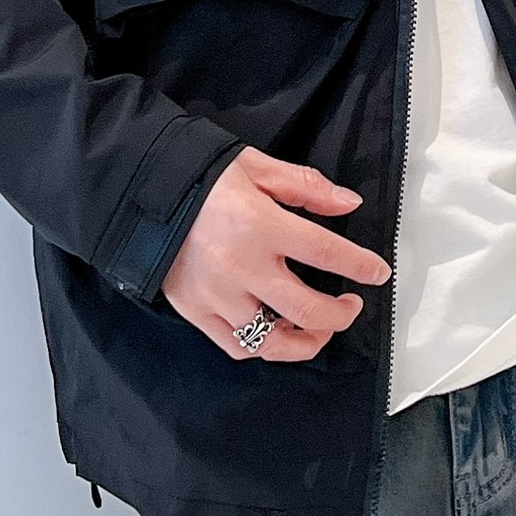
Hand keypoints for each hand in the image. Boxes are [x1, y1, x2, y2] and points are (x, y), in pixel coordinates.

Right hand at [160, 146, 391, 362]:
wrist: (138, 193)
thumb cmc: (199, 176)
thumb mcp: (256, 167)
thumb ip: (306, 186)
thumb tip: (349, 203)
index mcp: (260, 225)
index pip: (325, 252)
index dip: (359, 266)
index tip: (378, 273)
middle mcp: (241, 267)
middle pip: (307, 309)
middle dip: (341, 314)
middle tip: (351, 305)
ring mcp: (216, 296)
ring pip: (273, 341)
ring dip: (307, 341)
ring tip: (320, 329)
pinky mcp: (195, 312)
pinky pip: (238, 346)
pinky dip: (264, 348)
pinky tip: (278, 334)